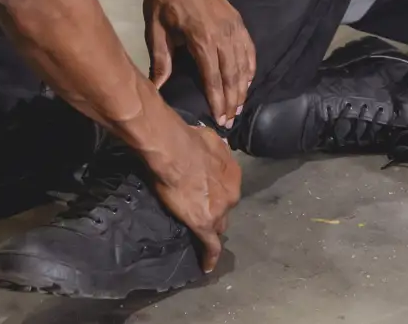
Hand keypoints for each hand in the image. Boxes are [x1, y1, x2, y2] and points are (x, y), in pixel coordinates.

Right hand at [143, 119, 241, 271]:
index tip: (210, 196)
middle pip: (225, 209)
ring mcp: (219, 211)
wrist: (175, 151)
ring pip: (218, 225)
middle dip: (216, 211)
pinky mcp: (205, 224)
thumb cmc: (188, 141)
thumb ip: (213, 149)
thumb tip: (212, 146)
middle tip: (201, 211)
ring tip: (202, 236)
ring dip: (212, 228)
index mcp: (232, 173)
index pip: (228, 190)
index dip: (218, 194)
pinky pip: (210, 245)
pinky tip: (206, 266)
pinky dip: (209, 256)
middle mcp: (231, 194)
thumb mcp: (209, 140)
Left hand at [144, 0, 255, 129]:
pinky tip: (248, 80)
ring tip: (239, 106)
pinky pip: (249, 48)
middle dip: (232, 100)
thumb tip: (157, 88)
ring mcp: (233, 27)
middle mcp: (222, 35)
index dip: (217, 100)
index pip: (213, 78)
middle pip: (232, 75)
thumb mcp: (155, 30)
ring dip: (243, 87)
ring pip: (244, 64)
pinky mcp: (238, 21)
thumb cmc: (162, 0)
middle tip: (231, 120)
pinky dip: (251, 66)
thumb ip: (160, 60)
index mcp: (201, 39)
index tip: (220, 119)